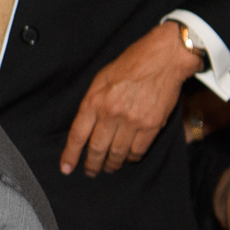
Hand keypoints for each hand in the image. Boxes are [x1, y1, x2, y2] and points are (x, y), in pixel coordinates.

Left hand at [59, 22, 201, 176]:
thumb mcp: (101, 79)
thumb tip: (86, 125)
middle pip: (96, 148)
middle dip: (91, 164)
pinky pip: (138, 150)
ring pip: (117, 153)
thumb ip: (92, 102)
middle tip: (90, 171)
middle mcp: (111, 113)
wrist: (163, 57)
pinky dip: (131, 158)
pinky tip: (128, 159)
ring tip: (108, 167)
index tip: (66, 167)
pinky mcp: (152, 125)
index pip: (77, 135)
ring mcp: (132, 121)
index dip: (70, 154)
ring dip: (111, 164)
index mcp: (94, 100)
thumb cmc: (131, 64)